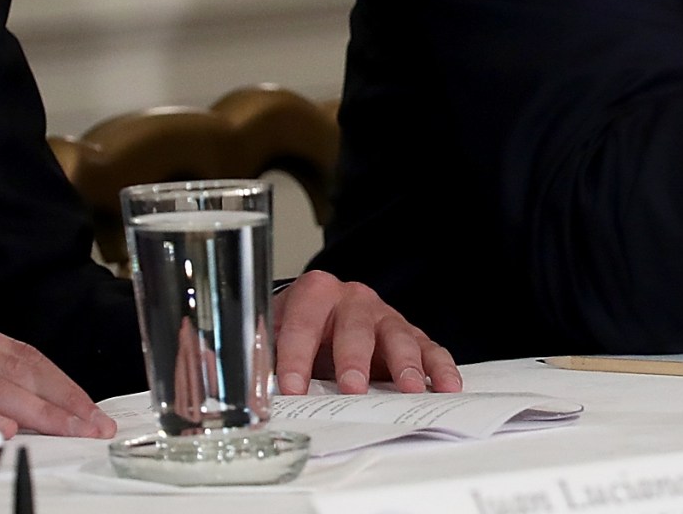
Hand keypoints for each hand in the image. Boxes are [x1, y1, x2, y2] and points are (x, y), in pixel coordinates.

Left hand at [273, 270, 461, 395]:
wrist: (323, 314)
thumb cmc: (300, 329)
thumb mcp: (272, 335)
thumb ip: (258, 356)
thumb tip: (237, 382)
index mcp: (314, 294)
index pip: (302, 322)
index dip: (295, 356)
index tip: (291, 386)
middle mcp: (353, 299)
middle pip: (355, 326)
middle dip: (353, 358)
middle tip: (352, 387)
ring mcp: (384, 317)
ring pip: (397, 335)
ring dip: (403, 363)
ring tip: (408, 389)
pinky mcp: (410, 336)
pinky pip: (429, 348)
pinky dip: (438, 368)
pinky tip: (445, 386)